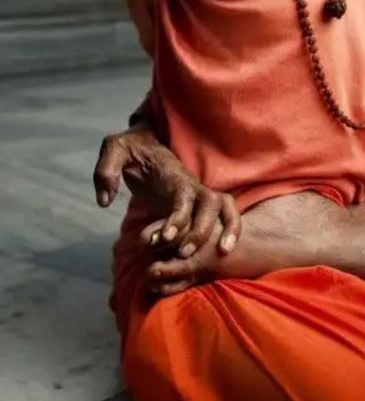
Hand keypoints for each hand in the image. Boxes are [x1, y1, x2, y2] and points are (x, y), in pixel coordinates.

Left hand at [93, 125, 240, 257]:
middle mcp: (191, 186)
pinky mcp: (193, 208)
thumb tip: (105, 201)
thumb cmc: (131, 148)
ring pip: (222, 211)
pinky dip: (224, 234)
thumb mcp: (114, 149)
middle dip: (202, 231)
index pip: (184, 196)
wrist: (146, 145)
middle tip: (183, 254)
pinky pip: (214, 221)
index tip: (166, 237)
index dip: (179, 217)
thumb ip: (106, 171)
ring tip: (218, 255)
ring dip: (224, 231)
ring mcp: (195, 197)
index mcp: (173, 174)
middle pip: (212, 205)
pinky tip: (218, 253)